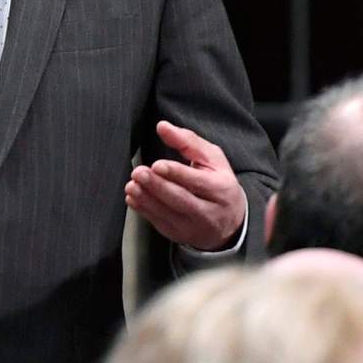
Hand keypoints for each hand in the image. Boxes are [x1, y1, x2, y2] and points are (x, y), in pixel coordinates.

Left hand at [125, 120, 245, 250]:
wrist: (230, 222)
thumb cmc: (218, 182)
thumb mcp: (212, 158)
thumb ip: (187, 141)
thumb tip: (162, 126)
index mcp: (221, 189)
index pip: (198, 182)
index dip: (176, 173)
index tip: (157, 165)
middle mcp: (210, 212)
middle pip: (181, 199)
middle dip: (158, 186)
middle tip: (139, 173)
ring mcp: (194, 227)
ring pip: (168, 214)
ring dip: (147, 199)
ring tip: (132, 185)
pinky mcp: (180, 235)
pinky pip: (160, 223)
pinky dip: (144, 211)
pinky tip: (134, 198)